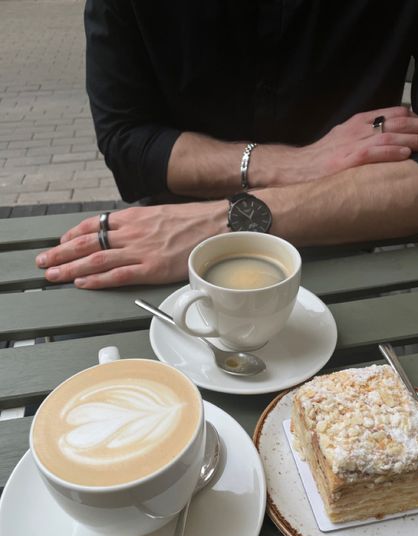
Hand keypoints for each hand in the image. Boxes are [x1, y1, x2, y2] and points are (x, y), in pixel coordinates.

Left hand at [35, 202, 227, 288]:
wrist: (216, 224)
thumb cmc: (192, 221)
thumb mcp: (160, 214)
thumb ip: (140, 224)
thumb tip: (126, 232)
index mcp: (133, 218)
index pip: (93, 225)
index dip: (72, 235)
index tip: (60, 243)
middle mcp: (131, 233)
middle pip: (87, 242)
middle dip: (61, 253)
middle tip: (44, 261)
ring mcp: (141, 250)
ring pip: (96, 259)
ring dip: (71, 267)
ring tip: (53, 275)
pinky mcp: (152, 268)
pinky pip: (118, 275)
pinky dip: (97, 279)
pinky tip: (83, 283)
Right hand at [259, 106, 417, 185]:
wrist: (292, 169)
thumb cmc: (318, 159)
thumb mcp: (343, 141)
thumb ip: (366, 138)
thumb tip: (392, 141)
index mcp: (359, 122)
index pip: (396, 113)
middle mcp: (358, 129)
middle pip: (400, 122)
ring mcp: (351, 144)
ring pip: (392, 135)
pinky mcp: (345, 160)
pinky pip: (372, 153)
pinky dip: (391, 151)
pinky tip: (406, 153)